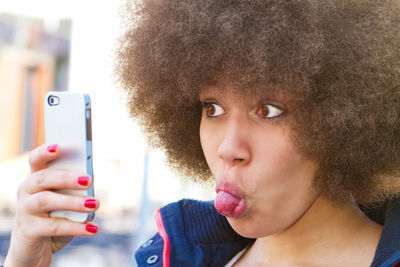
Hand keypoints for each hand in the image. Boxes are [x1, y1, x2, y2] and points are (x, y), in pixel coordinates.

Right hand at [4, 144, 99, 266]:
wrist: (35, 251)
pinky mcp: (28, 231)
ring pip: (46, 201)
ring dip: (73, 202)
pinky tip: (92, 228)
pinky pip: (53, 226)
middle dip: (66, 177)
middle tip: (89, 180)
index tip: (59, 147)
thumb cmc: (54, 219)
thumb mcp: (65, 202)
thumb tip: (89, 181)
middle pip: (43, 178)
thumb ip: (73, 190)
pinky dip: (75, 227)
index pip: (36, 160)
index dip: (45, 152)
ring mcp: (24, 211)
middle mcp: (26, 191)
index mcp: (36, 179)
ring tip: (95, 204)